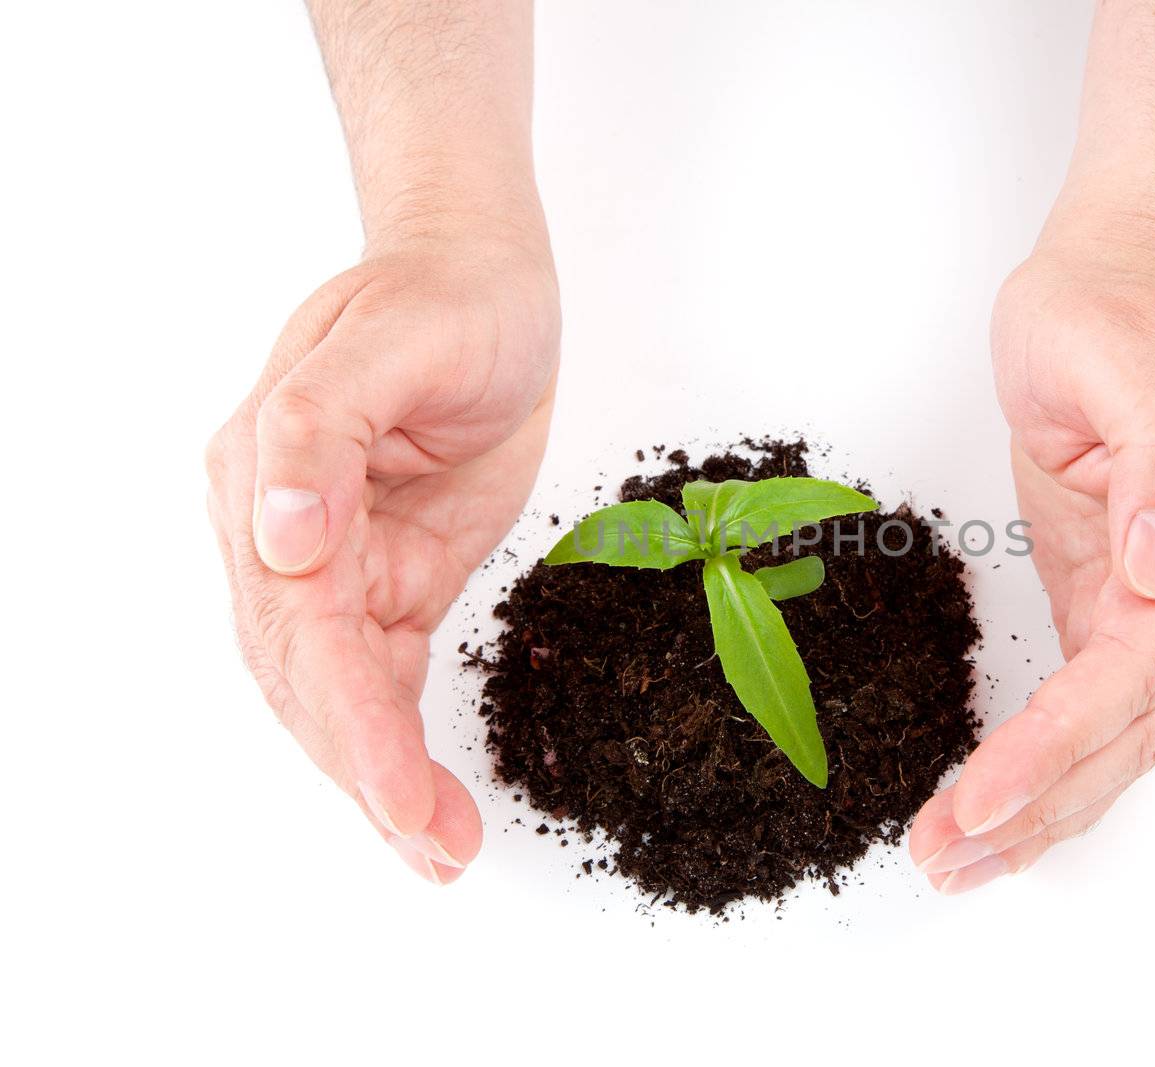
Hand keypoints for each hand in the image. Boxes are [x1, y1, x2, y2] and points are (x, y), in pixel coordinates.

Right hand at [206, 224, 558, 882]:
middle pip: (311, 680)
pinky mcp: (387, 574)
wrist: (482, 282)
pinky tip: (429, 802)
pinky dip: (400, 742)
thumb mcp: (394, 340)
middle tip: (436, 852)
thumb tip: (280, 538)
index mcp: (267, 474)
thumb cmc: (442, 297)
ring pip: (341, 694)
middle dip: (369, 774)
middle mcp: (282, 531)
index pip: (299, 625)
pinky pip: (380, 675)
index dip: (350, 722)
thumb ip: (318, 432)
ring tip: (440, 853)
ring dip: (382, 780)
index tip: (398, 797)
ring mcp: (331, 559)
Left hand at [909, 233, 1154, 891]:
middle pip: (1138, 722)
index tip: (983, 799)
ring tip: (964, 859)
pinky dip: (1064, 766)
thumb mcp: (1112, 353)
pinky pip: (1112, 706)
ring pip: (1131, 733)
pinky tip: (1013, 810)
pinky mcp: (1142, 602)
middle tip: (949, 859)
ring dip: (1051, 806)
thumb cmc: (1103, 310)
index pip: (1141, 663)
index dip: (1062, 743)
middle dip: (1043, 802)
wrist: (1121, 283)